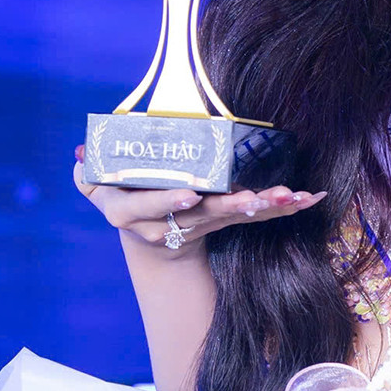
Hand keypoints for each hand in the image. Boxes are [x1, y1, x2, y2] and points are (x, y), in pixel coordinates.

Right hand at [73, 144, 324, 252]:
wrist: (149, 236)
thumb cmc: (122, 198)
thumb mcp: (98, 189)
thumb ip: (89, 176)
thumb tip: (82, 154)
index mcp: (134, 215)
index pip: (151, 208)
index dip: (168, 202)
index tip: (189, 193)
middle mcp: (170, 225)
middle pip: (204, 215)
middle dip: (233, 206)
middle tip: (256, 197)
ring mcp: (201, 225)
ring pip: (236, 216)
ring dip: (266, 206)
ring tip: (292, 196)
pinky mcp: (226, 222)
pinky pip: (255, 214)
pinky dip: (282, 206)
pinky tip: (308, 197)